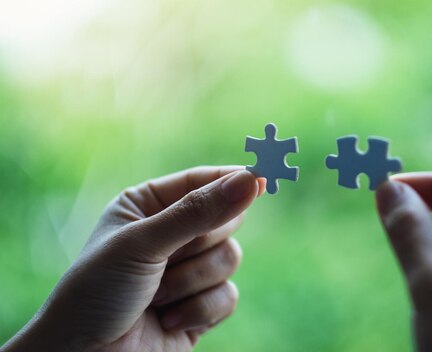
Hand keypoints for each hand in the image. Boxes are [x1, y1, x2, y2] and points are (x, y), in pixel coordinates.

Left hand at [3, 166, 264, 351]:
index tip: (262, 179)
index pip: (203, 181)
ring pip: (230, 259)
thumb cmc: (97, 293)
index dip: (233, 180)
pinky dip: (200, 310)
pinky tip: (168, 320)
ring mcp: (188, 271)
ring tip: (157, 297)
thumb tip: (251, 180)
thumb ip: (198, 212)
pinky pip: (229, 296)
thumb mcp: (143, 244)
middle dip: (199, 245)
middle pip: (225, 220)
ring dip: (193, 282)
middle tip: (169, 258)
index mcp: (149, 205)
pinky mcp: (200, 307)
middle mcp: (171, 233)